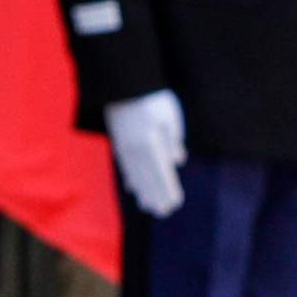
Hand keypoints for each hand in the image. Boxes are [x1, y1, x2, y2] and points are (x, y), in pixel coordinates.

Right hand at [103, 90, 186, 221]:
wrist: (122, 83)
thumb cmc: (151, 98)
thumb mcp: (169, 116)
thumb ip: (174, 140)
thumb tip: (178, 162)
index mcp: (152, 143)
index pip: (162, 173)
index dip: (168, 189)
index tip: (175, 203)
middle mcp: (137, 150)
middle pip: (148, 178)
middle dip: (156, 196)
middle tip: (163, 212)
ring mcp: (125, 147)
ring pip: (135, 175)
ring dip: (143, 192)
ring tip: (147, 206)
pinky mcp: (118, 142)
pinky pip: (125, 166)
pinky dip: (130, 179)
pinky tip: (133, 188)